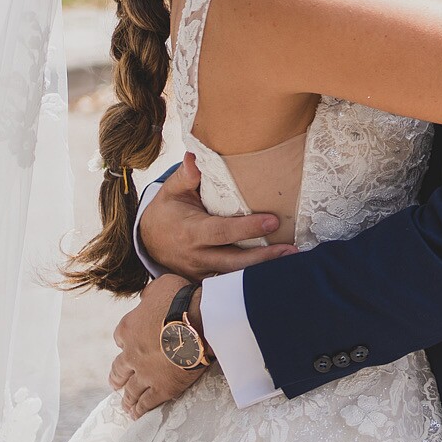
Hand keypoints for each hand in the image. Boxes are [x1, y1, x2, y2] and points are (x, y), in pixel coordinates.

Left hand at [109, 274, 204, 417]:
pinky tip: (136, 415)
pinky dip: (140, 410)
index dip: (124, 342)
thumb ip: (150, 294)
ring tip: (125, 404)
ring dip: (126, 398)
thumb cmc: (182, 299)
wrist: (199, 322)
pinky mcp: (162, 388)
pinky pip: (147, 403)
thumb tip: (147, 297)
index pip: (120, 337)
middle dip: (117, 377)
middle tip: (115, 383)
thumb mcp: (160, 286)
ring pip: (131, 390)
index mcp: (128, 328)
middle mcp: (131, 353)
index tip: (128, 345)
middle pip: (118, 369)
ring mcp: (145, 373)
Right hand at [137, 153, 296, 279]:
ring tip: (292, 262)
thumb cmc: (168, 210)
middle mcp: (197, 256)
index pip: (222, 232)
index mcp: (191, 232)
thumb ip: (186, 176)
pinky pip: (230, 283)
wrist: (148, 241)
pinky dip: (252, 279)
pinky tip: (276, 273)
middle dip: (263, 258)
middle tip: (291, 250)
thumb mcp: (172, 191)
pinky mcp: (206, 281)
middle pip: (233, 262)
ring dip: (262, 272)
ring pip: (234, 277)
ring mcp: (201, 272)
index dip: (247, 228)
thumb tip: (195, 157)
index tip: (273, 221)